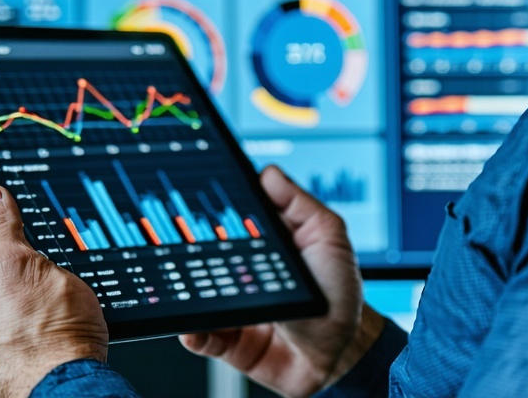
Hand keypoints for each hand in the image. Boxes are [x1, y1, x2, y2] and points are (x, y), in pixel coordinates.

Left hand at [0, 183, 109, 397]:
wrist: (66, 389)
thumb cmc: (51, 336)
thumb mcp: (23, 262)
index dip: (20, 242)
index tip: (37, 245)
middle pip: (8, 280)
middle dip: (31, 276)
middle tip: (61, 281)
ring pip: (19, 310)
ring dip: (38, 307)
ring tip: (66, 312)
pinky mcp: (10, 367)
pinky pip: (28, 337)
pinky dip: (44, 333)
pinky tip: (62, 335)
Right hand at [180, 166, 385, 397]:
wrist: (342, 353)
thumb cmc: (338, 293)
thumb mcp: (328, 238)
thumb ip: (300, 205)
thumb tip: (268, 173)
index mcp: (264, 245)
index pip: (230, 220)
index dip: (213, 209)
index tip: (196, 196)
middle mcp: (243, 274)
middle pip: (206, 256)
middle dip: (190, 249)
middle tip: (184, 245)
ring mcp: (234, 308)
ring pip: (197, 298)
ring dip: (188, 294)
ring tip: (185, 290)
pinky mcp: (231, 342)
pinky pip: (202, 338)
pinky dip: (193, 334)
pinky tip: (194, 329)